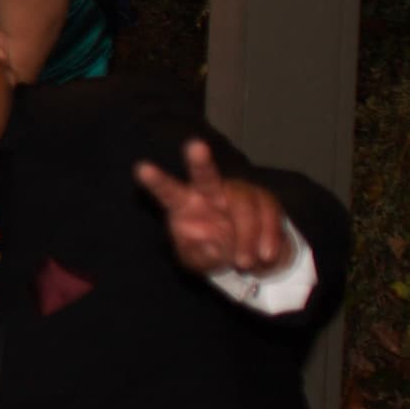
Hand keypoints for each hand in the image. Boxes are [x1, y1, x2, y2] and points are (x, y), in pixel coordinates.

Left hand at [135, 138, 293, 280]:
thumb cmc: (212, 253)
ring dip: (246, 238)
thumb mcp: (198, 262)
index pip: (168, 192)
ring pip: (243, 206)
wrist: (249, 259)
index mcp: (184, 204)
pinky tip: (265, 255)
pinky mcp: (264, 199)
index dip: (156, 181)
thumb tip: (209, 243)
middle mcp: (209, 191)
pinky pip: (268, 214)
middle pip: (205, 175)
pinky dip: (268, 238)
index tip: (141, 169)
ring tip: (244, 263)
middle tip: (194, 146)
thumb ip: (199, 255)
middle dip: (200, 161)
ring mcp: (238, 192)